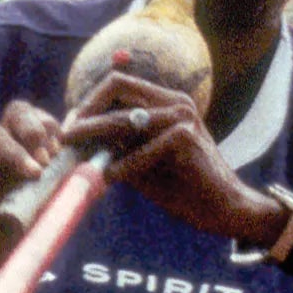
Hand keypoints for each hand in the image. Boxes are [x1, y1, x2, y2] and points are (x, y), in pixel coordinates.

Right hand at [0, 109, 54, 292]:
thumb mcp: (39, 220)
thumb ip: (61, 196)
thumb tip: (98, 178)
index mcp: (20, 161)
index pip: (35, 121)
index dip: (49, 126)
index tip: (61, 149)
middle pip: (14, 113)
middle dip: (34, 126)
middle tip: (47, 156)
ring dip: (16, 148)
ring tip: (34, 172)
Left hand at [67, 62, 283, 246]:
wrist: (225, 207)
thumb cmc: (185, 187)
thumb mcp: (145, 161)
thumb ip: (119, 146)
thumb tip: (79, 141)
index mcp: (166, 102)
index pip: (118, 85)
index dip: (89, 102)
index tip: (72, 126)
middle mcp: (174, 102)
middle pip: (117, 87)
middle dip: (85, 111)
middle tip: (66, 134)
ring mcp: (181, 117)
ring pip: (124, 119)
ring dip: (94, 135)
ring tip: (76, 153)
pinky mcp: (185, 138)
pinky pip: (140, 151)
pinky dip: (121, 166)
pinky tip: (108, 177)